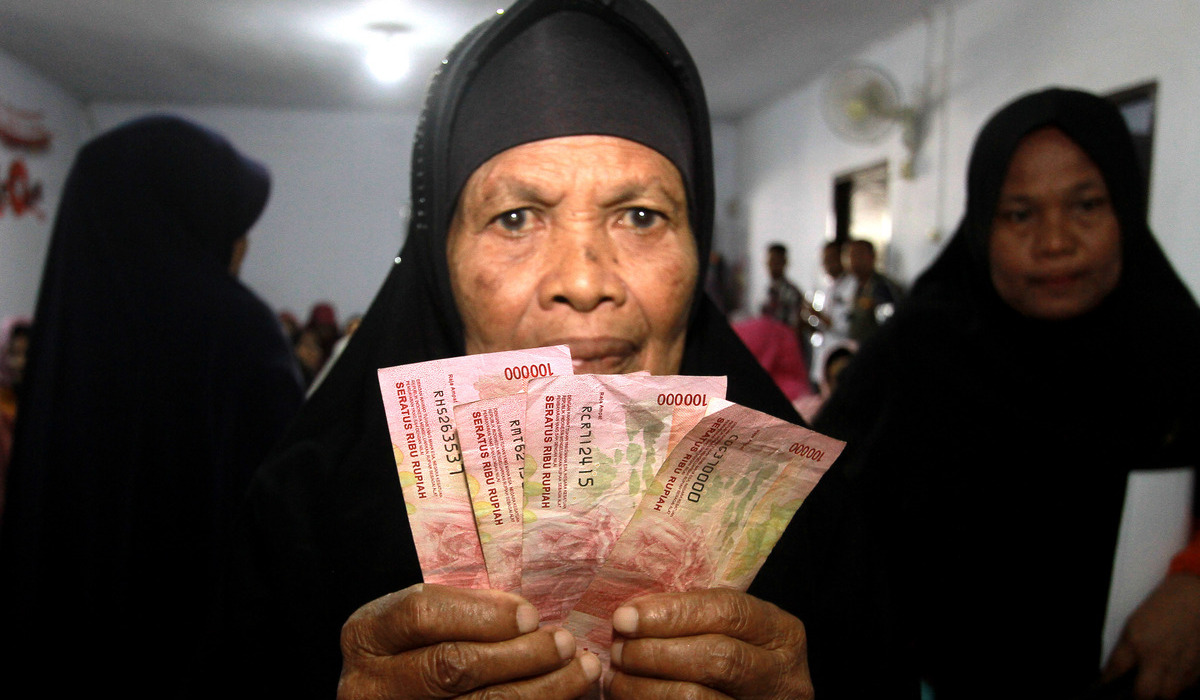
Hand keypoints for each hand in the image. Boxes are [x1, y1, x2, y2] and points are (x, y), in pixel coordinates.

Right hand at [338, 583, 600, 698]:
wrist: (396, 694)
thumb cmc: (418, 646)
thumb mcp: (422, 620)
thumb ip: (464, 611)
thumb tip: (529, 620)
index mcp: (367, 635)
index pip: (423, 615)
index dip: (483, 614)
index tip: (532, 615)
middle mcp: (369, 685)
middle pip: (453, 668)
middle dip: (521, 655)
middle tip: (566, 643)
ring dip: (542, 690)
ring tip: (581, 670)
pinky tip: (563, 696)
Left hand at [605, 588, 812, 698]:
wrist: (746, 697)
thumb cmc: (731, 654)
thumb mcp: (732, 631)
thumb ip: (695, 618)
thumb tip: (632, 614)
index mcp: (782, 633)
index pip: (727, 611)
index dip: (673, 613)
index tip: (625, 617)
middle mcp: (783, 675)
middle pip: (716, 657)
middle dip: (655, 652)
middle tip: (618, 651)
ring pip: (697, 698)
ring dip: (645, 687)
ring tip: (616, 678)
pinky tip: (631, 698)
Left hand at [1103, 573, 1199, 698]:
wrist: (1195, 597)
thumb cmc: (1163, 607)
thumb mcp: (1135, 623)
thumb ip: (1126, 650)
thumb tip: (1116, 672)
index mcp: (1138, 642)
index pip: (1116, 672)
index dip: (1107, 681)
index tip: (1106, 685)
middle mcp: (1160, 657)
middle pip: (1145, 694)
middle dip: (1138, 696)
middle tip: (1135, 692)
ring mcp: (1182, 665)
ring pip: (1168, 695)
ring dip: (1159, 694)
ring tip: (1154, 687)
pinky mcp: (1199, 669)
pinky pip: (1186, 688)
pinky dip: (1178, 687)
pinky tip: (1172, 679)